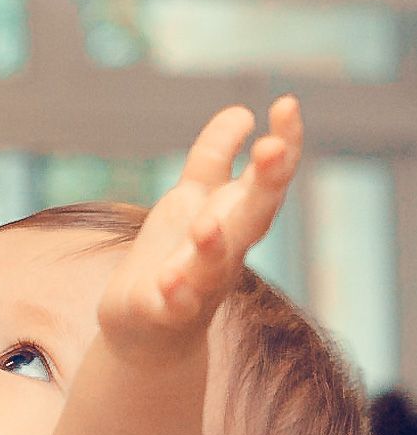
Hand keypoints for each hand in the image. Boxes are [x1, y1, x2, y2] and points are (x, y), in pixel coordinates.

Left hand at [98, 95, 302, 361]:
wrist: (148, 331)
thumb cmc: (177, 259)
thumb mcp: (191, 200)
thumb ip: (213, 158)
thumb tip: (242, 111)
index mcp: (233, 220)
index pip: (267, 179)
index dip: (283, 143)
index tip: (286, 103)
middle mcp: (226, 251)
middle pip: (254, 216)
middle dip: (264, 184)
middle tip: (271, 148)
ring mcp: (198, 283)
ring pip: (214, 264)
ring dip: (214, 243)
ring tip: (206, 222)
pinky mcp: (165, 311)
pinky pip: (174, 304)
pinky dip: (175, 294)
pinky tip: (168, 281)